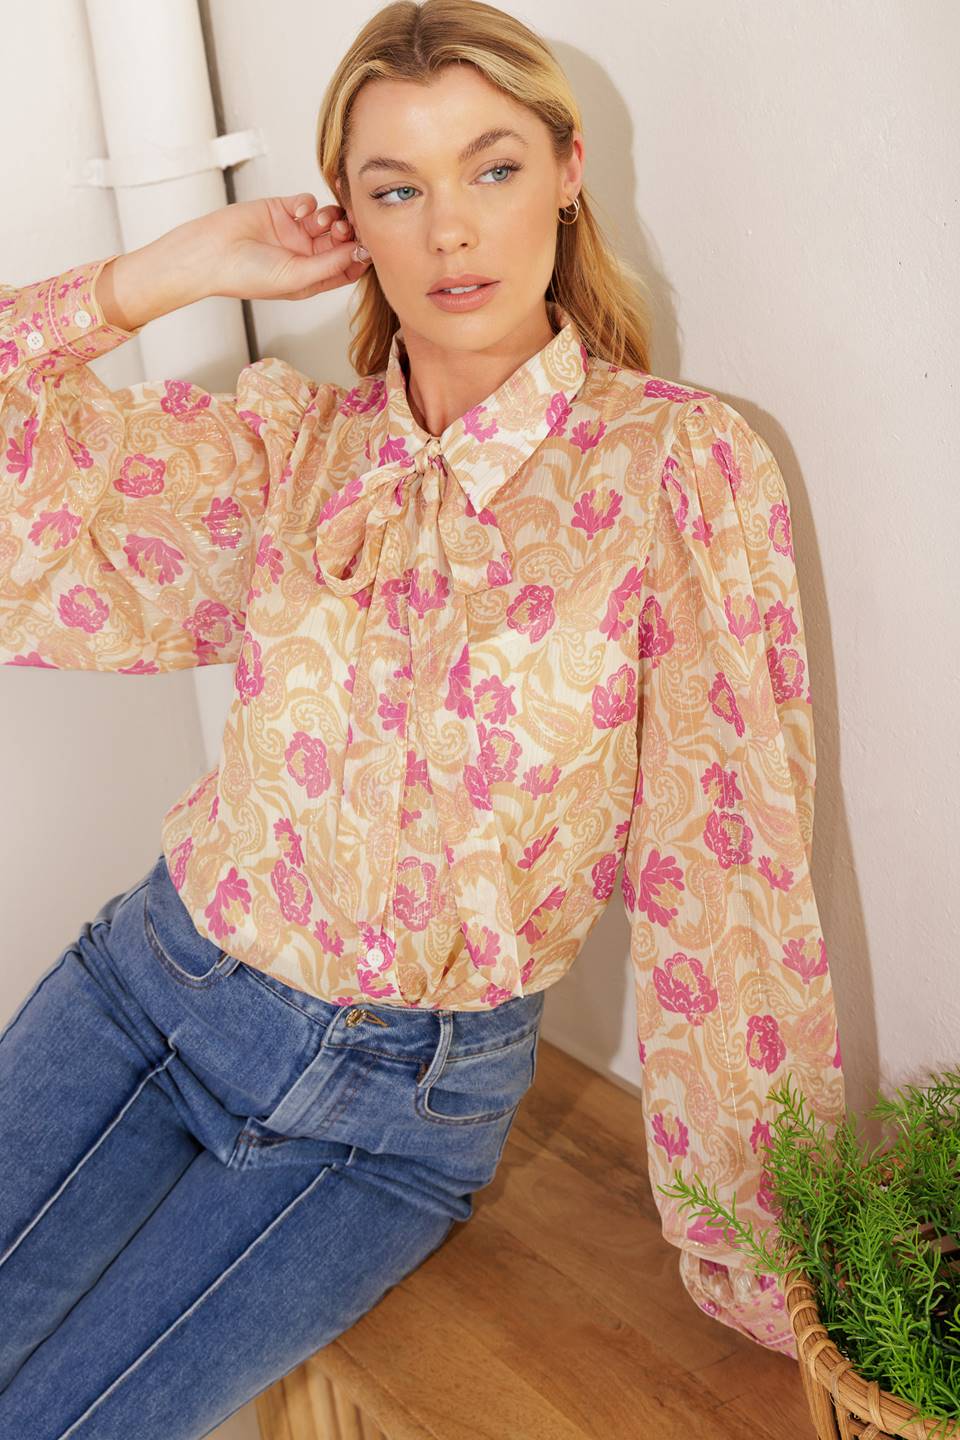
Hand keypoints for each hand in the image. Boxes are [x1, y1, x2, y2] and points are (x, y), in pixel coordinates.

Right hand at [191, 192, 370, 302]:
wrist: (210, 254)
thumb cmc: (247, 276)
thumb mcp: (297, 277)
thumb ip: (331, 264)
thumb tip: (362, 252)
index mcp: (311, 278)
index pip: (347, 268)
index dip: (361, 256)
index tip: (369, 245)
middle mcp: (306, 256)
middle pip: (342, 241)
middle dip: (349, 233)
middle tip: (347, 229)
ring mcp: (294, 232)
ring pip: (328, 219)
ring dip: (332, 217)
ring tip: (324, 221)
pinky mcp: (281, 210)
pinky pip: (306, 202)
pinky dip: (308, 203)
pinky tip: (299, 210)